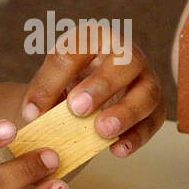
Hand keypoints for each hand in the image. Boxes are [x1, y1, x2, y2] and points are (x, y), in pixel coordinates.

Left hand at [21, 27, 166, 159]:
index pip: (73, 52)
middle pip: (124, 62)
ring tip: (102, 130)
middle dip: (101, 85)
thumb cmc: (70, 84)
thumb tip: (33, 114)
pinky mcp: (156, 106)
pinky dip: (137, 136)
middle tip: (76, 109)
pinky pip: (154, 120)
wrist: (91, 95)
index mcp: (93, 38)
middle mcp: (125, 52)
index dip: (51, 82)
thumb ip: (44, 93)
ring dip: (125, 112)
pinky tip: (117, 150)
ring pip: (147, 92)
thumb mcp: (53, 82)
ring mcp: (146, 78)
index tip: (32, 112)